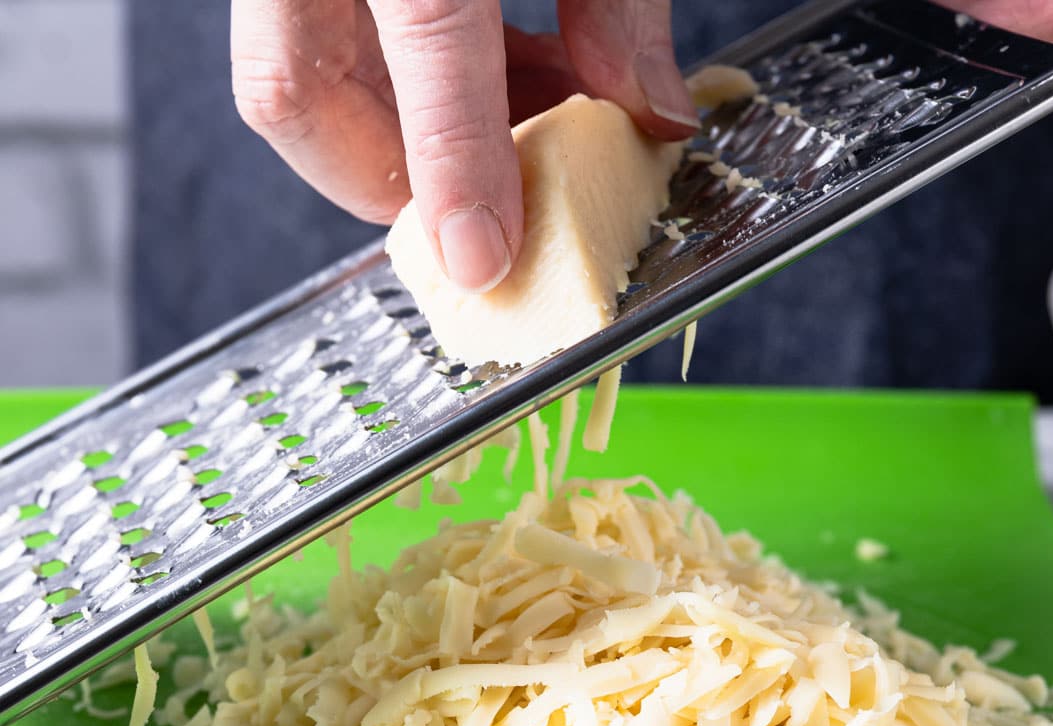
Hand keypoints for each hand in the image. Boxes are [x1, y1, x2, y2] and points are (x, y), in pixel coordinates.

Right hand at [231, 1, 696, 293]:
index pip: (433, 37)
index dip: (459, 164)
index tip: (484, 263)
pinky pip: (300, 48)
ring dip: (397, 142)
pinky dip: (385, 92)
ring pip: (291, 82)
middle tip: (491, 211)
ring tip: (505, 142)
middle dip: (400, 181)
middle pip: (302, 91)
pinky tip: (479, 85)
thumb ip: (615, 0)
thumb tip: (652, 114)